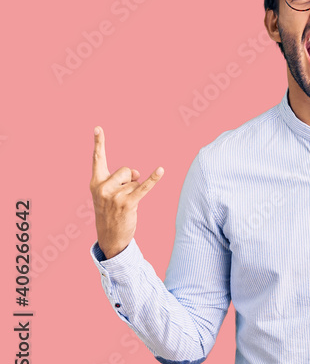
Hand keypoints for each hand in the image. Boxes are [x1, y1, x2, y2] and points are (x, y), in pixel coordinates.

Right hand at [89, 126, 163, 258]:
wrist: (109, 236)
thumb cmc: (110, 211)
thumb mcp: (109, 193)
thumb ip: (121, 178)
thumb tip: (136, 173)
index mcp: (95, 182)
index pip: (98, 159)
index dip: (99, 143)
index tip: (98, 127)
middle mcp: (103, 187)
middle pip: (126, 170)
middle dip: (129, 179)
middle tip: (122, 195)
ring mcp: (114, 195)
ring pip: (134, 181)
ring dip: (134, 190)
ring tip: (125, 204)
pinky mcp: (128, 203)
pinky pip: (144, 187)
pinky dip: (154, 179)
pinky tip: (161, 170)